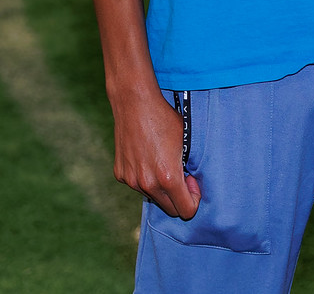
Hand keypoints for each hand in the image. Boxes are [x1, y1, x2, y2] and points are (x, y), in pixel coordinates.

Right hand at [111, 87, 199, 219]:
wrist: (134, 103)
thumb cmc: (163, 119)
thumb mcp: (185, 143)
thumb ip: (187, 168)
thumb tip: (190, 183)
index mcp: (168, 178)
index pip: (186, 211)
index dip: (193, 198)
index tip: (191, 180)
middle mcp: (147, 183)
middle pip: (170, 209)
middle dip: (178, 196)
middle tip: (180, 173)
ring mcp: (131, 180)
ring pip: (152, 196)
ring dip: (160, 187)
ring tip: (160, 161)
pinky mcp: (120, 174)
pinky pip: (137, 184)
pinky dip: (144, 177)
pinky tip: (145, 156)